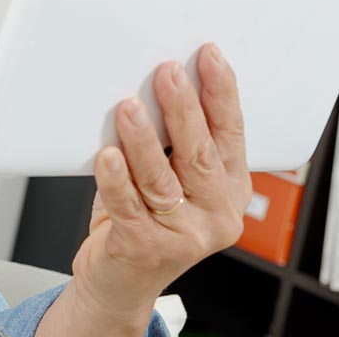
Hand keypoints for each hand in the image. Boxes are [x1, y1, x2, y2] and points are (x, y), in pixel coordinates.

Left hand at [71, 43, 251, 321]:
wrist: (120, 281)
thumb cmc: (144, 219)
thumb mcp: (172, 178)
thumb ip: (171, 142)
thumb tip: (154, 84)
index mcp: (229, 190)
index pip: (231, 134)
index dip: (222, 93)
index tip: (209, 57)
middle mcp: (214, 214)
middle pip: (199, 153)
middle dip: (183, 108)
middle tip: (167, 72)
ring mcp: (181, 235)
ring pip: (162, 179)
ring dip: (144, 139)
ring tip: (129, 108)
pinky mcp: (143, 248)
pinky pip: (127, 206)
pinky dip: (116, 179)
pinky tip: (107, 156)